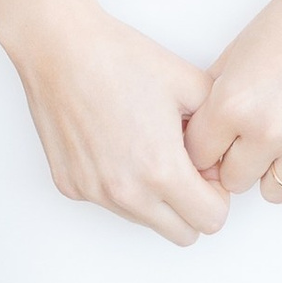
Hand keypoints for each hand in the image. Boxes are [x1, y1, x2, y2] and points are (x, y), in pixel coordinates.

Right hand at [5, 0, 231, 245]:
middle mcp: (126, 192)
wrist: (60, 48)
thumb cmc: (121, 59)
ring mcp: (94, 193)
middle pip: (183, 234)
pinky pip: (111, 203)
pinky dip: (123, 185)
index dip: (218, 194)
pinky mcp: (71, 186)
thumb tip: (221, 159)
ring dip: (157, 198)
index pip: (212, 221)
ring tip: (149, 148)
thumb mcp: (191, 85)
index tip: (208, 168)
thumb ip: (219, 132)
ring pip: (146, 221)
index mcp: (161, 171)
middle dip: (193, 205)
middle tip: (186, 165)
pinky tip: (118, 144)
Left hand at [185, 0, 281, 204]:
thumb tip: (199, 137)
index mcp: (233, 104)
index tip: (217, 140)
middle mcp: (267, 130)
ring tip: (281, 137)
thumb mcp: (236, 53)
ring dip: (272, 169)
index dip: (206, 148)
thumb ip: (215, 99)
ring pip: (273, 191)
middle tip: (249, 138)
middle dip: (236, 162)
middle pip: (233, 181)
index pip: (198, 158)